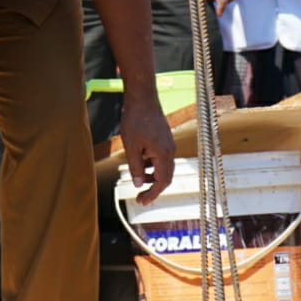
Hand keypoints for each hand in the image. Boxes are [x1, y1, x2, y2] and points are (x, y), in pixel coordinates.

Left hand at [118, 88, 175, 204]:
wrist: (143, 98)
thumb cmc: (135, 120)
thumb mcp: (131, 146)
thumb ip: (135, 167)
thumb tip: (137, 184)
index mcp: (163, 154)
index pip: (162, 181)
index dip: (152, 194)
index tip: (142, 202)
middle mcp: (170, 151)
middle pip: (165, 176)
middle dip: (152, 188)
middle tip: (139, 198)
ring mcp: (168, 144)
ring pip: (163, 167)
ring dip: (151, 176)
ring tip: (137, 179)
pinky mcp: (164, 139)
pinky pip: (160, 157)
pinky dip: (151, 164)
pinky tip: (139, 162)